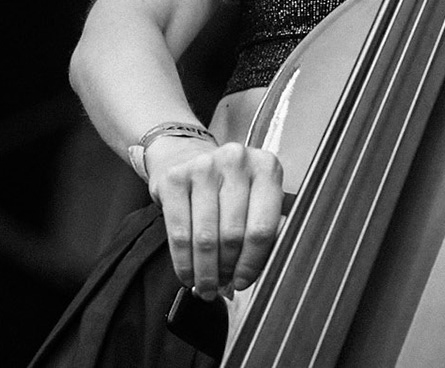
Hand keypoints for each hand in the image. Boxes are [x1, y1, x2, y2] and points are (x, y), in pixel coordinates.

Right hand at [148, 136, 284, 299]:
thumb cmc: (229, 187)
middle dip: (227, 269)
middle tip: (223, 286)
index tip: (244, 281)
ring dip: (205, 271)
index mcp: (266, 168)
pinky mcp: (174, 179)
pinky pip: (179, 233)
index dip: (252, 263)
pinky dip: (183, 262)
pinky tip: (188, 274)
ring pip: (205, 238)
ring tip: (205, 286)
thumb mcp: (257, 198)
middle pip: (233, 234)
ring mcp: (203, 167)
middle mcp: (236, 161)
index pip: (262, 227)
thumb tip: (267, 269)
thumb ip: (269, 228)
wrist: (187, 157)